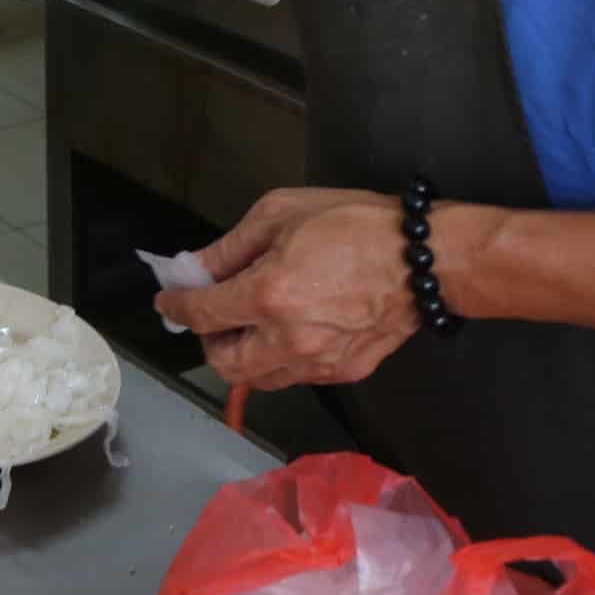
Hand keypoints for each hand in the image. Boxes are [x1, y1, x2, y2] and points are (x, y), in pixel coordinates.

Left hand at [157, 188, 474, 394]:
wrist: (425, 257)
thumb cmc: (353, 224)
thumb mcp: (279, 214)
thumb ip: (231, 248)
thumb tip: (195, 268)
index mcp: (268, 296)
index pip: (202, 314)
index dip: (177, 306)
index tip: (169, 300)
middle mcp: (289, 340)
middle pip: (225, 365)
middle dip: (210, 341)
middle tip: (214, 315)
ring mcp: (320, 363)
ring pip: (261, 379)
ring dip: (244, 356)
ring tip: (250, 323)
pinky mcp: (347, 372)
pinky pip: (297, 376)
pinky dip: (281, 359)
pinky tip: (289, 330)